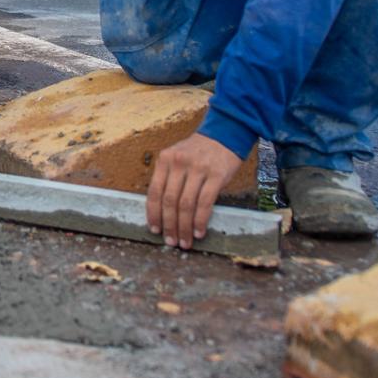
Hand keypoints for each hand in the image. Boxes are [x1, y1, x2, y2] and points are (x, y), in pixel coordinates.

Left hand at [147, 132, 245, 249]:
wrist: (224, 135)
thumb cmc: (198, 152)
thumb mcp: (177, 158)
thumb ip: (168, 178)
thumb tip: (161, 212)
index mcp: (165, 160)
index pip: (154, 191)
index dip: (153, 214)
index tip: (154, 230)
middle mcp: (179, 163)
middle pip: (169, 201)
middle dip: (169, 225)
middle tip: (171, 242)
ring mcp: (198, 169)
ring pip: (186, 204)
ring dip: (184, 227)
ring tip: (185, 242)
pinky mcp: (216, 175)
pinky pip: (205, 202)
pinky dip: (200, 220)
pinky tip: (199, 231)